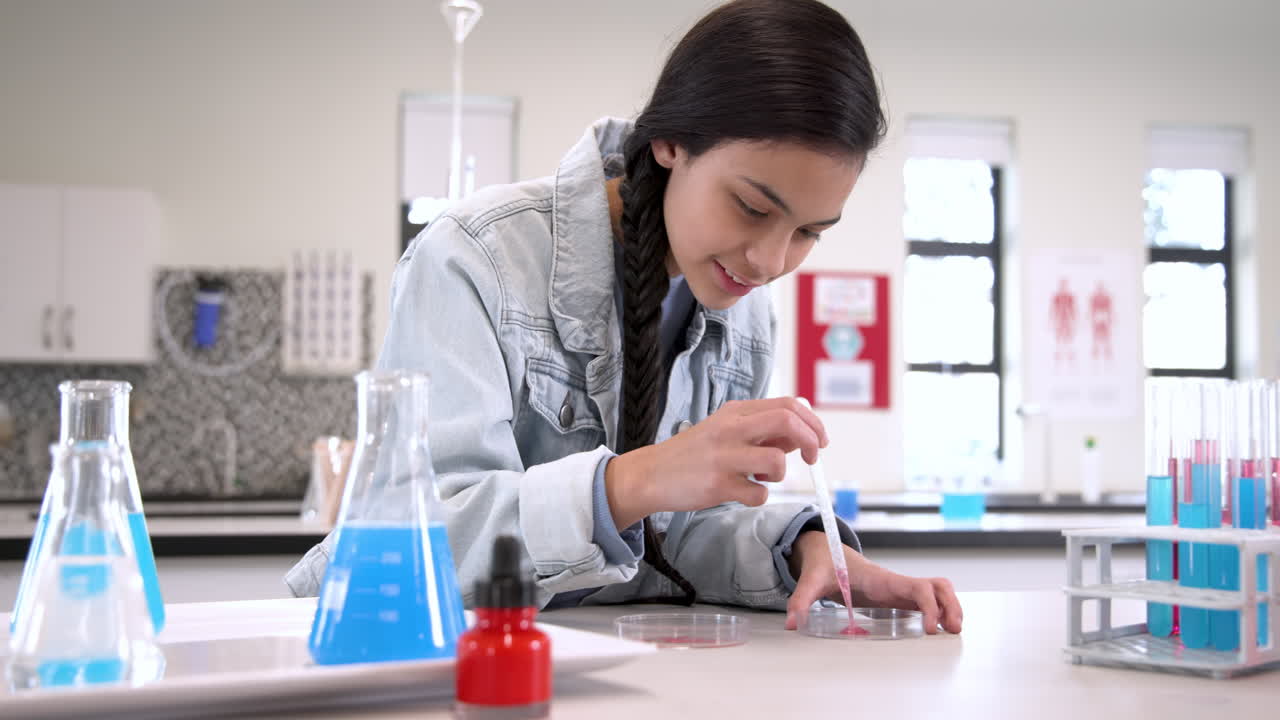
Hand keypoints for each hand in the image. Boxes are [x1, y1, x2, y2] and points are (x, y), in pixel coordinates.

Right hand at [605, 397, 828, 528]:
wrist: (650, 474)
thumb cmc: (693, 454)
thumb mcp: (726, 432)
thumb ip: (762, 432)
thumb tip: (803, 436)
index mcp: (735, 412)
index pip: (788, 404)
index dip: (812, 422)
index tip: (819, 441)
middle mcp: (730, 429)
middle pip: (787, 422)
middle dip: (810, 440)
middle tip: (812, 458)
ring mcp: (724, 457)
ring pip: (777, 461)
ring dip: (780, 475)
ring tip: (761, 478)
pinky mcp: (718, 484)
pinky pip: (759, 493)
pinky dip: (758, 497)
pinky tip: (742, 493)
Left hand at [785, 531, 962, 634]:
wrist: (825, 551)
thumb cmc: (824, 563)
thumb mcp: (811, 579)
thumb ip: (802, 598)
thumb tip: (794, 622)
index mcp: (882, 579)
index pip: (918, 587)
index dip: (929, 605)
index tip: (929, 628)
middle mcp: (896, 583)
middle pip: (939, 587)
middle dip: (951, 606)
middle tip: (951, 631)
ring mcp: (899, 590)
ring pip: (938, 592)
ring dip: (950, 609)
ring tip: (951, 632)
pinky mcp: (897, 598)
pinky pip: (927, 601)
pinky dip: (939, 612)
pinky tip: (937, 630)